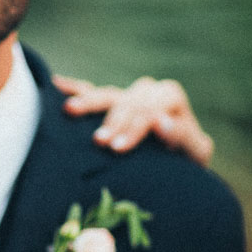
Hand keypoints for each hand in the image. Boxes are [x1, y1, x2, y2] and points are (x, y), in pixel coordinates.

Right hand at [55, 74, 214, 166]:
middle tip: (100, 143)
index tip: (118, 148)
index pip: (150, 107)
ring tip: (70, 111)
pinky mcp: (111, 103)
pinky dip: (74, 88)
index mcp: (169, 97)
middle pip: (127, 101)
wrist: (179, 166)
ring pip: (107, 94)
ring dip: (89, 103)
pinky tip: (56, 84)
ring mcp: (127, 95)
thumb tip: (161, 121)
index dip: (134, 127)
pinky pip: (91, 91)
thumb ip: (183, 136)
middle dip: (113, 121)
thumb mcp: (195, 152)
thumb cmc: (188, 161)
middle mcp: (148, 91)